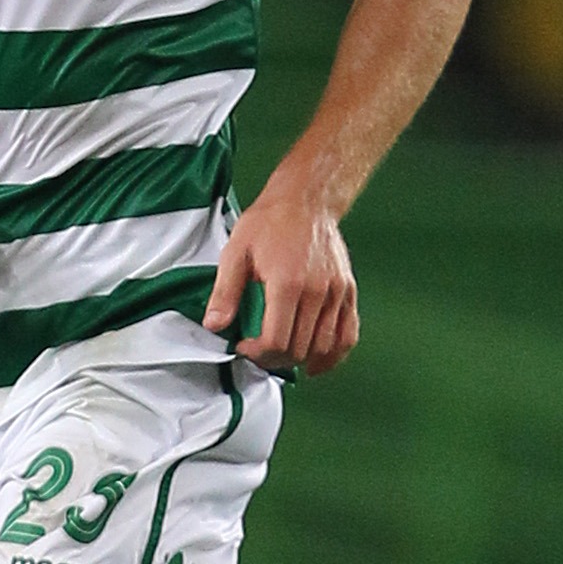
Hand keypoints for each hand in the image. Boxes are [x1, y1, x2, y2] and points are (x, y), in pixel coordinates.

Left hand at [206, 187, 357, 375]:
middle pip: (299, 348)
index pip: (276, 340)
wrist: (305, 200)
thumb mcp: (236, 252)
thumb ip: (225, 292)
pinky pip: (348, 334)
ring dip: (300, 359)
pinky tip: (316, 363)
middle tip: (258, 351)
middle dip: (274, 358)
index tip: (245, 347)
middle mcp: (317, 291)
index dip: (257, 353)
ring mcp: (336, 292)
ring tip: (280, 354)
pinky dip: (333, 355)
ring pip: (323, 346)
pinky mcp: (347, 291)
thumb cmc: (270, 222)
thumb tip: (214, 325)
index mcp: (287, 283)